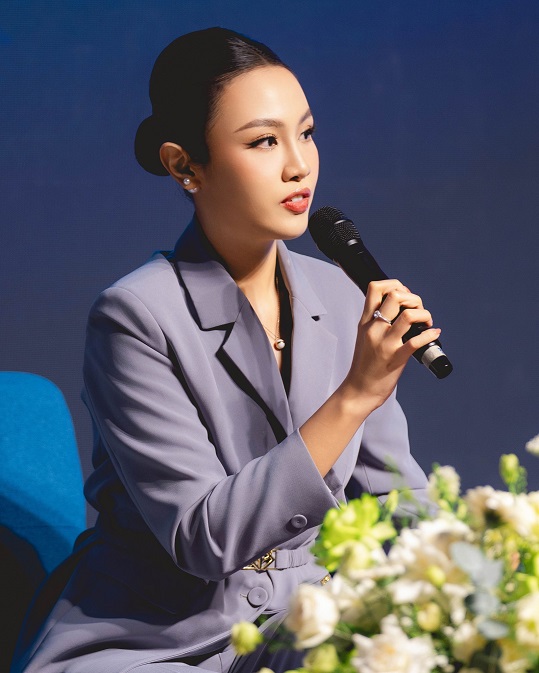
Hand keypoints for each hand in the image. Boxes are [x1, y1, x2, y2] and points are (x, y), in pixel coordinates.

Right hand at [342, 279, 440, 407]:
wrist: (358, 391)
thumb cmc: (365, 365)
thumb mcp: (365, 336)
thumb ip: (377, 321)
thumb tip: (398, 307)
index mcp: (366, 321)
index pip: (375, 288)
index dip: (394, 284)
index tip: (404, 296)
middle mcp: (374, 329)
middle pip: (395, 295)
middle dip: (413, 298)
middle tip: (418, 311)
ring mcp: (385, 343)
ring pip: (408, 315)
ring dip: (424, 314)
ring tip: (426, 323)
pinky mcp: (396, 358)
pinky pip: (417, 341)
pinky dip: (430, 334)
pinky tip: (433, 333)